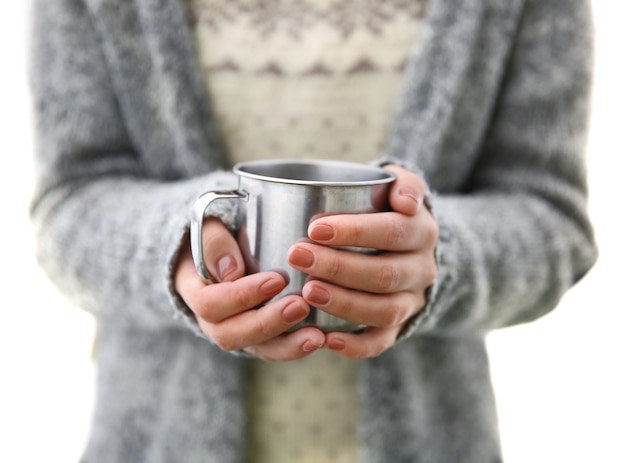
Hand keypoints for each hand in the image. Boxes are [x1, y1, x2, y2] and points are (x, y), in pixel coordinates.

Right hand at [174, 218, 324, 359]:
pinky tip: (321, 338)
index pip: (211, 303)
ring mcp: (236, 331)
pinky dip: (297, 347)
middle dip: (268, 322)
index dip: (242, 296)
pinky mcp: (259, 337)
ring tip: (316, 336)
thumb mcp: (207, 227)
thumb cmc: (216, 234)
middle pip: (232, 334)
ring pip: (257, 348)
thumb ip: (214, 242)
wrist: (222, 250)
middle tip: (301, 305)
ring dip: (288, 345)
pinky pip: (275, 349)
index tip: (277, 279)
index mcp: (194, 291)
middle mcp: (211, 320)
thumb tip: (231, 271)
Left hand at [287, 165, 437, 357]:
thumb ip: (403, 183)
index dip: (356, 231)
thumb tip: (405, 201)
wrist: (408, 244)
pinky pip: (382, 342)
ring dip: (345, 303)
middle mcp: (422, 269)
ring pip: (385, 310)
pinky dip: (356, 346)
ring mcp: (411, 300)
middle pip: (385, 274)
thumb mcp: (400, 185)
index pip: (394, 231)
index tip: (315, 228)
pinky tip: (326, 339)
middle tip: (298, 256)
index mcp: (422, 232)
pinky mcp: (399, 325)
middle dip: (339, 267)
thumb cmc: (387, 209)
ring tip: (308, 292)